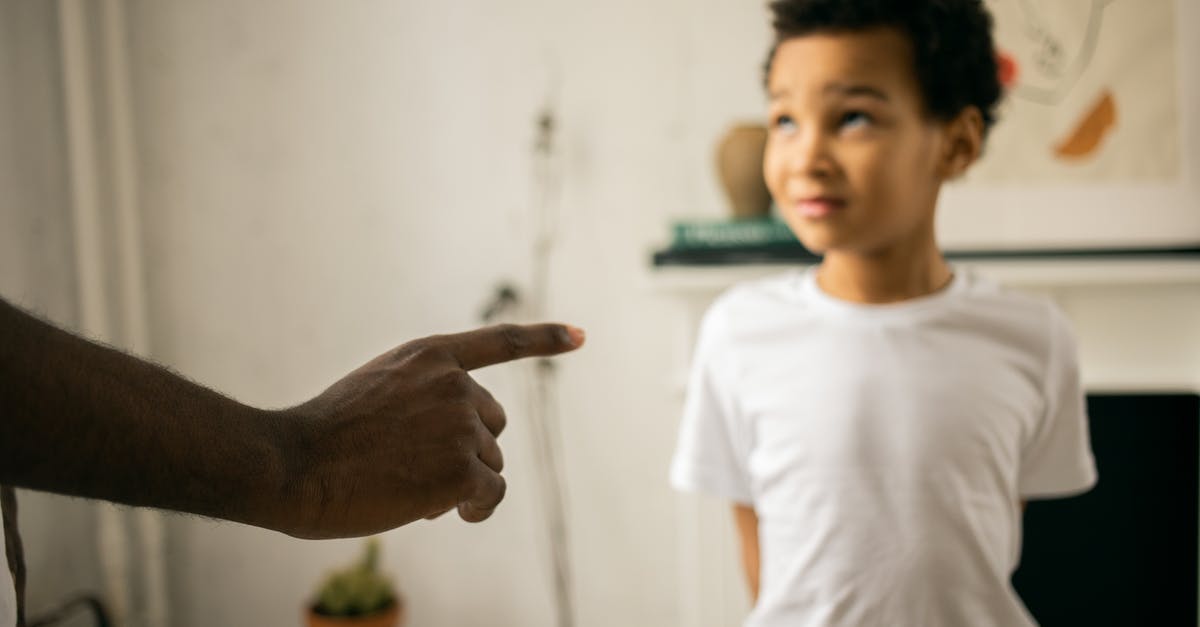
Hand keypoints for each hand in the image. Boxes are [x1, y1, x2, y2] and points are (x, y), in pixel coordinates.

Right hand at [279, 323, 584, 538]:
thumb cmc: (323, 437)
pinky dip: (476, 509)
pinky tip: (445, 513)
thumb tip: (471, 453)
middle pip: (491, 425)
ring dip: (462, 482)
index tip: (581, 335)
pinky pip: (490, 495)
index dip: (545, 339)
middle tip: (414, 467)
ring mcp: (459, 424)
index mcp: (429, 355)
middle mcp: (453, 383)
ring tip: (409, 487)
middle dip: (466, 450)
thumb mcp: (376, 390)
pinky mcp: (461, 469)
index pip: (500, 341)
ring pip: (489, 463)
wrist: (293, 464)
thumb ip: (423, 397)